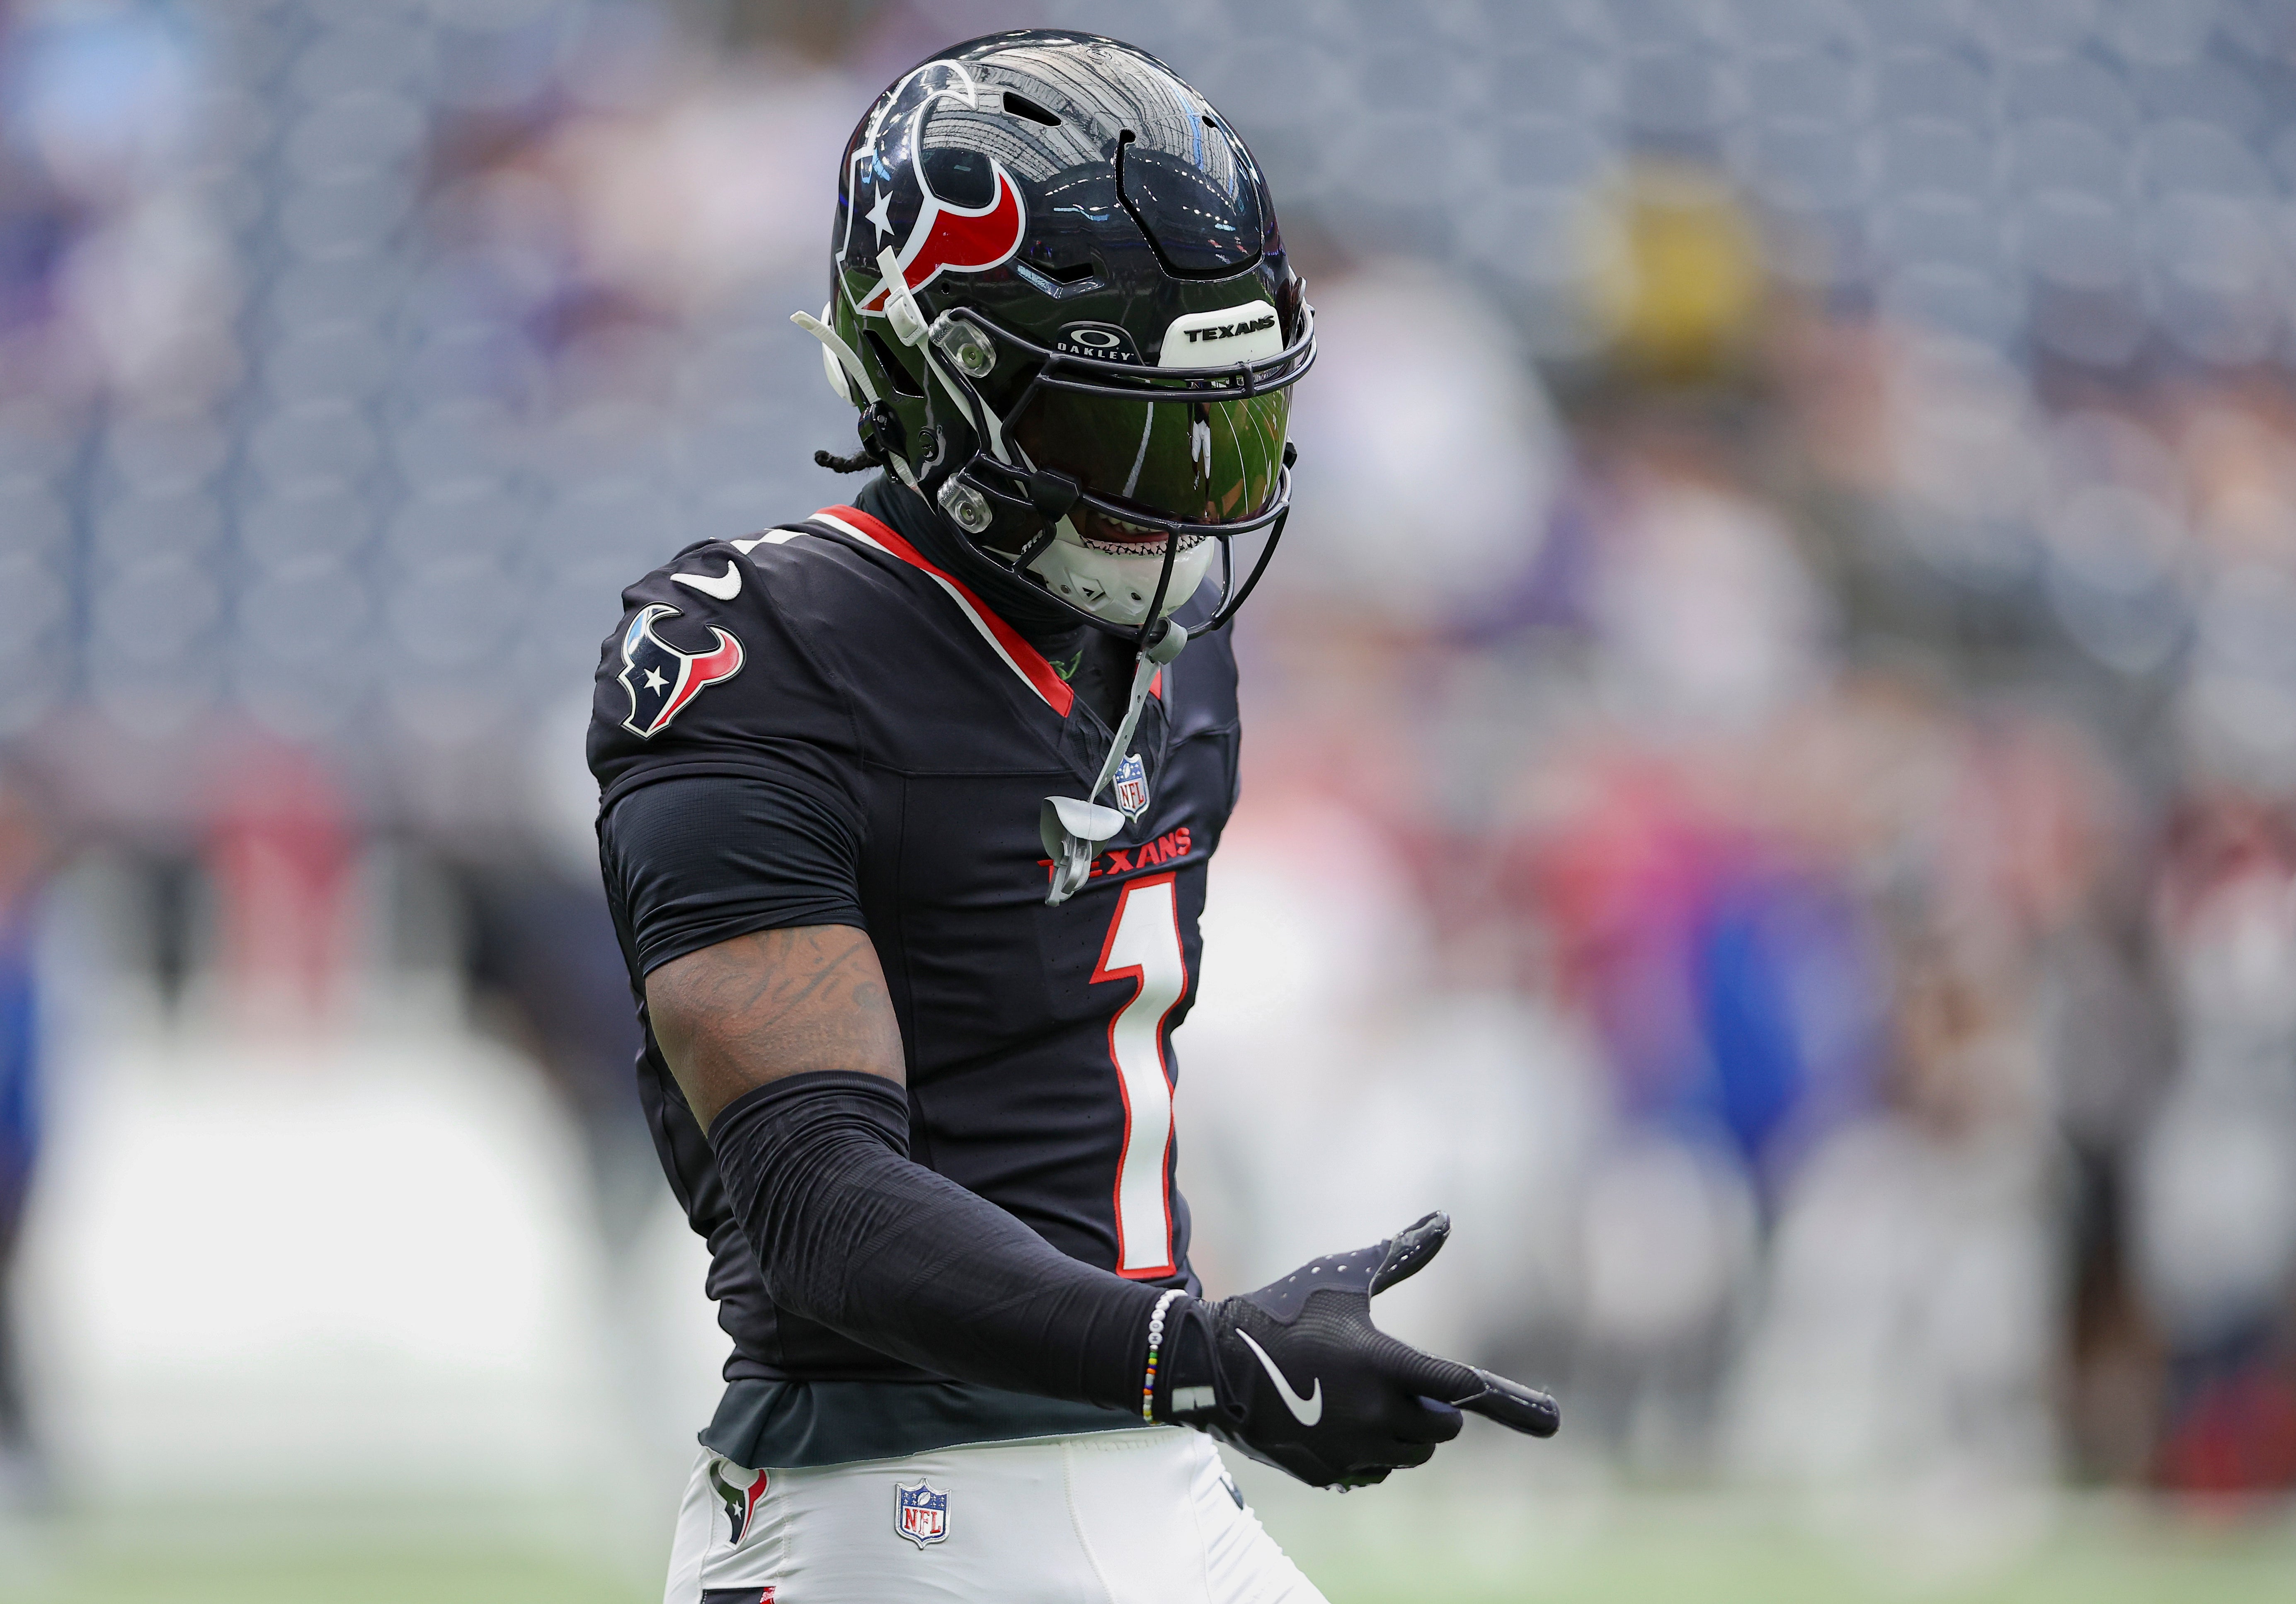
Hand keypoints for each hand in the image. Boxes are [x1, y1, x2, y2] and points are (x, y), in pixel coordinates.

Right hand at [1159, 1212, 1559, 1488]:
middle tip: (1405, 1382)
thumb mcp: (1343, 1274)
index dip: (1507, 1400)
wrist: (1216, 1361)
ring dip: (1406, 1432)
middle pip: (1443, 1428)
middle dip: (1436, 1408)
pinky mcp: (1329, 1473)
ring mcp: (1350, 1450)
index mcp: (1382, 1363)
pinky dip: (1373, 1453)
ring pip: (1413, 1453)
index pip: (1462, 1387)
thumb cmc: (1285, 1308)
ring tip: (1364, 1396)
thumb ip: (1400, 1253)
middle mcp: (1373, 1413)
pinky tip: (1341, 1421)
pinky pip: (1377, 1472)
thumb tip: (1443, 1219)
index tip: (1552, 1419)